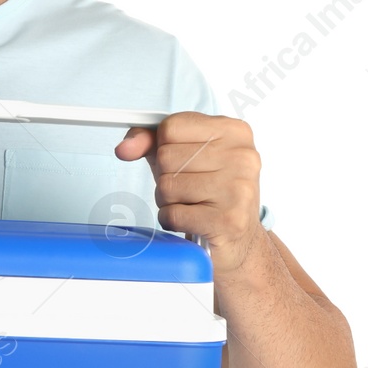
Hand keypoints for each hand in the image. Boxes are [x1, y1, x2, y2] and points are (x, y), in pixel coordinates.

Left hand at [114, 112, 263, 277]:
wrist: (239, 240)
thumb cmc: (207, 192)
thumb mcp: (181, 156)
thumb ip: (150, 141)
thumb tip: (124, 148)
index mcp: (234, 131)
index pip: (171, 127)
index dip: (163, 147)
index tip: (181, 160)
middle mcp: (242, 156)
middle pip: (166, 157)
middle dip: (166, 177)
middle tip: (190, 189)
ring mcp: (238, 188)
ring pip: (167, 186)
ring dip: (169, 201)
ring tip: (192, 205)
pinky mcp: (228, 220)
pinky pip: (172, 214)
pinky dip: (172, 220)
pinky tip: (192, 221)